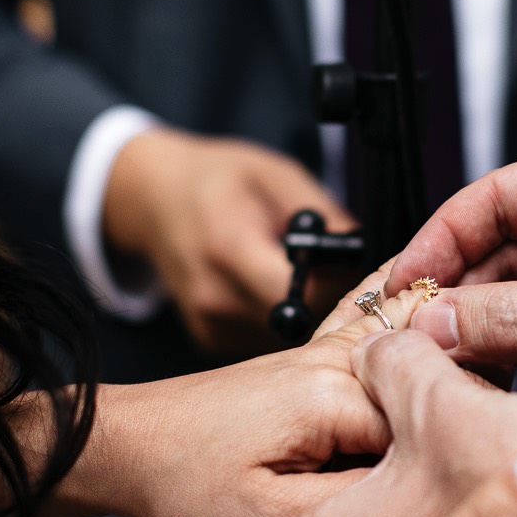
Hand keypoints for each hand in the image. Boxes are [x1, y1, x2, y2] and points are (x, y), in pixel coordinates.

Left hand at [58, 268, 440, 516]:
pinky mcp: (318, 356)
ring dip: (448, 367)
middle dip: (459, 420)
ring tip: (486, 370)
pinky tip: (436, 292)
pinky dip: (410, 311)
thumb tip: (422, 506)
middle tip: (470, 460)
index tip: (453, 501)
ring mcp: (330, 351)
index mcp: (335, 395)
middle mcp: (340, 360)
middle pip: (439, 388)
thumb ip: (352, 512)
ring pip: (421, 347)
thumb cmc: (182, 481)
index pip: (437, 430)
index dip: (450, 472)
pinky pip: (380, 321)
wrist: (128, 445)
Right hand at [105, 127, 353, 357]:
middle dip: (327, 303)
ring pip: (284, 339)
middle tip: (338, 275)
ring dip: (306, 317)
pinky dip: (279, 323)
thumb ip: (323, 212)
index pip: (299, 293)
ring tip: (305, 281)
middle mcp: (214, 294)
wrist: (154, 198)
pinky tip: (276, 293)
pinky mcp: (208, 339)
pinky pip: (264, 342)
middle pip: (297, 322)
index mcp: (229, 246)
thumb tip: (362, 248)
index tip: (354, 270)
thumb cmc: (220, 179)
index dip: (336, 286)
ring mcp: (208, 322)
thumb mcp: (277, 174)